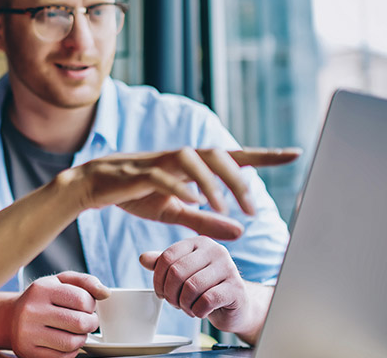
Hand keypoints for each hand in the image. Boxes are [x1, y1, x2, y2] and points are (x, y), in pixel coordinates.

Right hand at [9, 272, 107, 357]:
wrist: (11, 318)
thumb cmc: (42, 299)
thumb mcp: (60, 281)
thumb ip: (85, 282)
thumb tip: (105, 292)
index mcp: (41, 289)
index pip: (81, 299)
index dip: (91, 305)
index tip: (86, 306)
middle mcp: (31, 310)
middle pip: (79, 323)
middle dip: (90, 323)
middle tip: (87, 321)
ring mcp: (28, 333)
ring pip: (72, 343)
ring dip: (81, 339)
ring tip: (76, 332)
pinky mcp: (28, 352)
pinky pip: (62, 357)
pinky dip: (70, 351)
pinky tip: (64, 341)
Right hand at [68, 148, 298, 240]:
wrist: (92, 186)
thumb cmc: (135, 194)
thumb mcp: (175, 212)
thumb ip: (206, 220)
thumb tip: (241, 232)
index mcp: (192, 165)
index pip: (233, 156)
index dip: (264, 155)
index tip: (294, 153)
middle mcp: (179, 157)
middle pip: (217, 154)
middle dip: (239, 178)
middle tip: (252, 209)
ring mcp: (158, 161)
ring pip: (192, 159)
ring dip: (212, 182)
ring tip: (224, 207)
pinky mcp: (138, 172)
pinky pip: (162, 174)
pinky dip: (180, 186)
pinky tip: (192, 200)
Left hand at [140, 237, 261, 336]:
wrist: (236, 306)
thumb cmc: (207, 288)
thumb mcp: (183, 273)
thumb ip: (164, 265)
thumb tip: (143, 258)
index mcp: (199, 242)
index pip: (167, 256)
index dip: (158, 279)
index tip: (160, 293)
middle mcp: (215, 250)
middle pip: (177, 272)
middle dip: (170, 294)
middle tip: (174, 303)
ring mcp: (229, 268)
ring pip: (191, 287)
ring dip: (184, 304)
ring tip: (188, 308)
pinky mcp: (236, 288)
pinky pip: (206, 300)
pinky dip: (198, 311)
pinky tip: (200, 312)